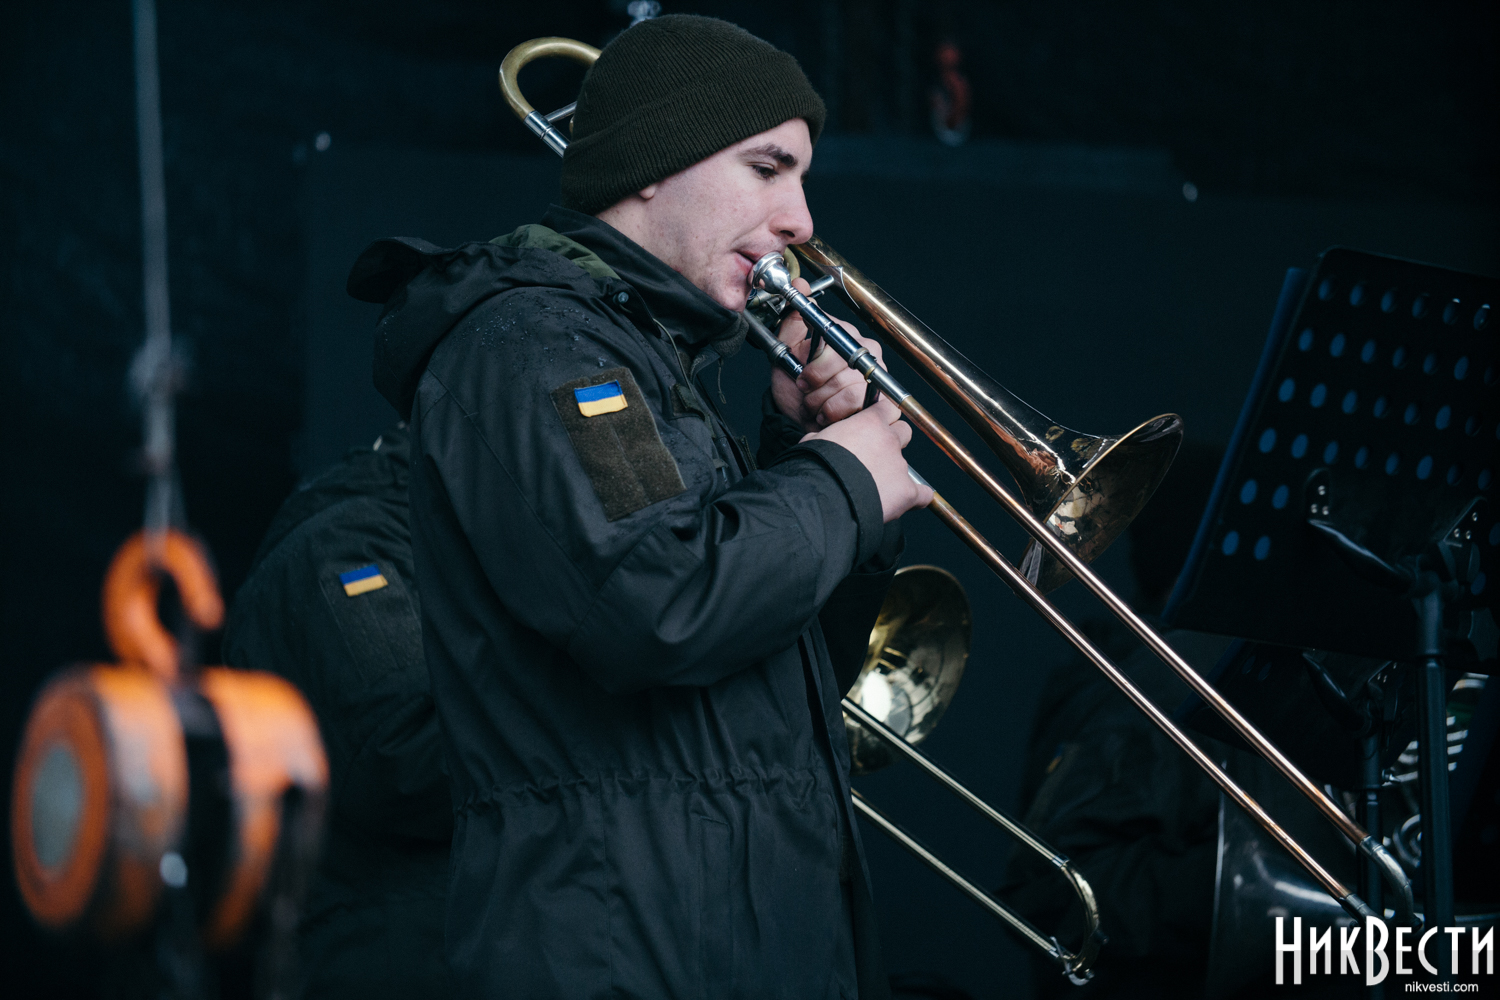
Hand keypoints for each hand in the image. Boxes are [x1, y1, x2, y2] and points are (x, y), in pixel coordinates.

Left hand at [769, 278, 885, 432]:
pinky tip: (828, 414)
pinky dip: (834, 413)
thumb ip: (791, 321)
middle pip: (841, 366)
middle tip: (805, 391)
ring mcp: (875, 373)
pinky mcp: (882, 398)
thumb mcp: (785, 352)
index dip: (814, 366)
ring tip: (815, 404)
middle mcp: (863, 349)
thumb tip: (800, 284)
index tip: (801, 375)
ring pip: (848, 388)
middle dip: (815, 385)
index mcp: (842, 334)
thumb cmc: (794, 386)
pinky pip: (857, 403)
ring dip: (822, 402)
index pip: (834, 339)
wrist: (798, 419)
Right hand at [802, 396, 932, 522]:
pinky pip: (921, 493)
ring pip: (906, 465)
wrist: (825, 497)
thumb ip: (828, 435)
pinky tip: (904, 501)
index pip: (888, 408)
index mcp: (869, 423)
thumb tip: (821, 437)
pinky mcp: (907, 492)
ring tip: (874, 487)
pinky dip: (915, 497)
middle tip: (875, 455)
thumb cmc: (816, 467)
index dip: (881, 416)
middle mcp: (890, 440)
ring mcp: (901, 467)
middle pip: (904, 432)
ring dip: (893, 472)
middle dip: (893, 441)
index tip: (874, 425)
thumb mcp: (815, 441)